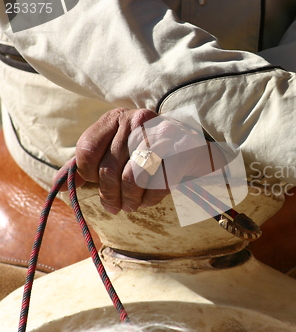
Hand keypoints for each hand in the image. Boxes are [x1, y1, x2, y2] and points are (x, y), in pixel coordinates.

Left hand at [53, 108, 214, 213]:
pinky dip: (149, 199)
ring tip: (130, 206)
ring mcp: (161, 136)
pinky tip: (147, 201)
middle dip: (108, 195)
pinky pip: (157, 185)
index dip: (86, 173)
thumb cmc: (150, 150)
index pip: (87, 149)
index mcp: (117, 117)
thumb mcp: (118, 149)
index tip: (94, 184)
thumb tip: (59, 185)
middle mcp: (138, 121)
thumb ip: (89, 164)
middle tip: (112, 208)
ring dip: (129, 200)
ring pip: (132, 179)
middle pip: (109, 169)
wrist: (194, 145)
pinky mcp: (180, 153)